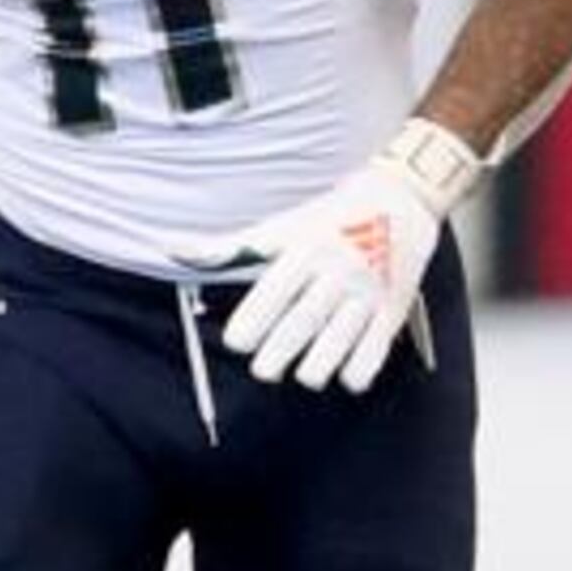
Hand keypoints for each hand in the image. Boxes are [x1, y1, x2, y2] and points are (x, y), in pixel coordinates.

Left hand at [173, 118, 482, 392]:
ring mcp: (368, 289)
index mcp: (304, 248)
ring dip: (316, 368)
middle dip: (278, 355)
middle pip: (303, 322)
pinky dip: (357, 371)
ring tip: (303, 373)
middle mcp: (337, 269)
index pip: (274, 292)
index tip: (237, 343)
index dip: (252, 323)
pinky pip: (375, 350)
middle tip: (264, 370)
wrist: (401, 197)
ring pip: (338, 342)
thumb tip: (169, 248)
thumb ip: (226, 247)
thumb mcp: (278, 226)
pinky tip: (344, 373)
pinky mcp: (395, 307)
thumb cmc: (324, 218)